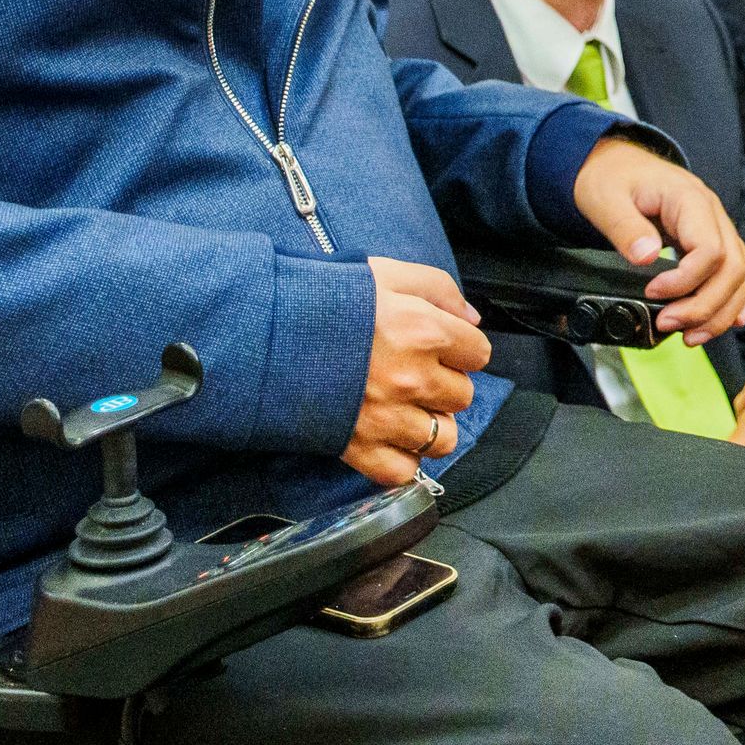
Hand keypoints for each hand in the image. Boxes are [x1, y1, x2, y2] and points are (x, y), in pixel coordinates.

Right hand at [341, 257, 488, 485]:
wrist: (265, 333)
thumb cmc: (326, 299)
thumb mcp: (386, 273)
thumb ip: (439, 288)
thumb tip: (472, 319)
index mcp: (424, 332)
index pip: (478, 353)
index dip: (460, 348)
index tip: (440, 346)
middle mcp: (413, 379)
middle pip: (463, 396)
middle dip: (444, 384)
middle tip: (415, 373)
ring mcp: (389, 418)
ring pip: (444, 439)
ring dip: (431, 425)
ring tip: (407, 408)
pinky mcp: (361, 448)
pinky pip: (404, 471)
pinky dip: (401, 459)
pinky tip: (388, 436)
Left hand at [568, 135, 744, 343]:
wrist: (616, 165)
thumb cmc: (612, 178)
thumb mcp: (606, 199)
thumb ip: (625, 228)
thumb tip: (646, 257)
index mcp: (690, 199)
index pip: (710, 249)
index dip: (686, 281)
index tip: (653, 292)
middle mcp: (712, 213)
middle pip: (733, 268)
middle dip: (705, 306)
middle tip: (670, 324)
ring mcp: (717, 227)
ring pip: (741, 275)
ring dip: (721, 311)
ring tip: (690, 335)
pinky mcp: (713, 240)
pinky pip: (741, 271)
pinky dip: (737, 299)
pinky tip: (726, 319)